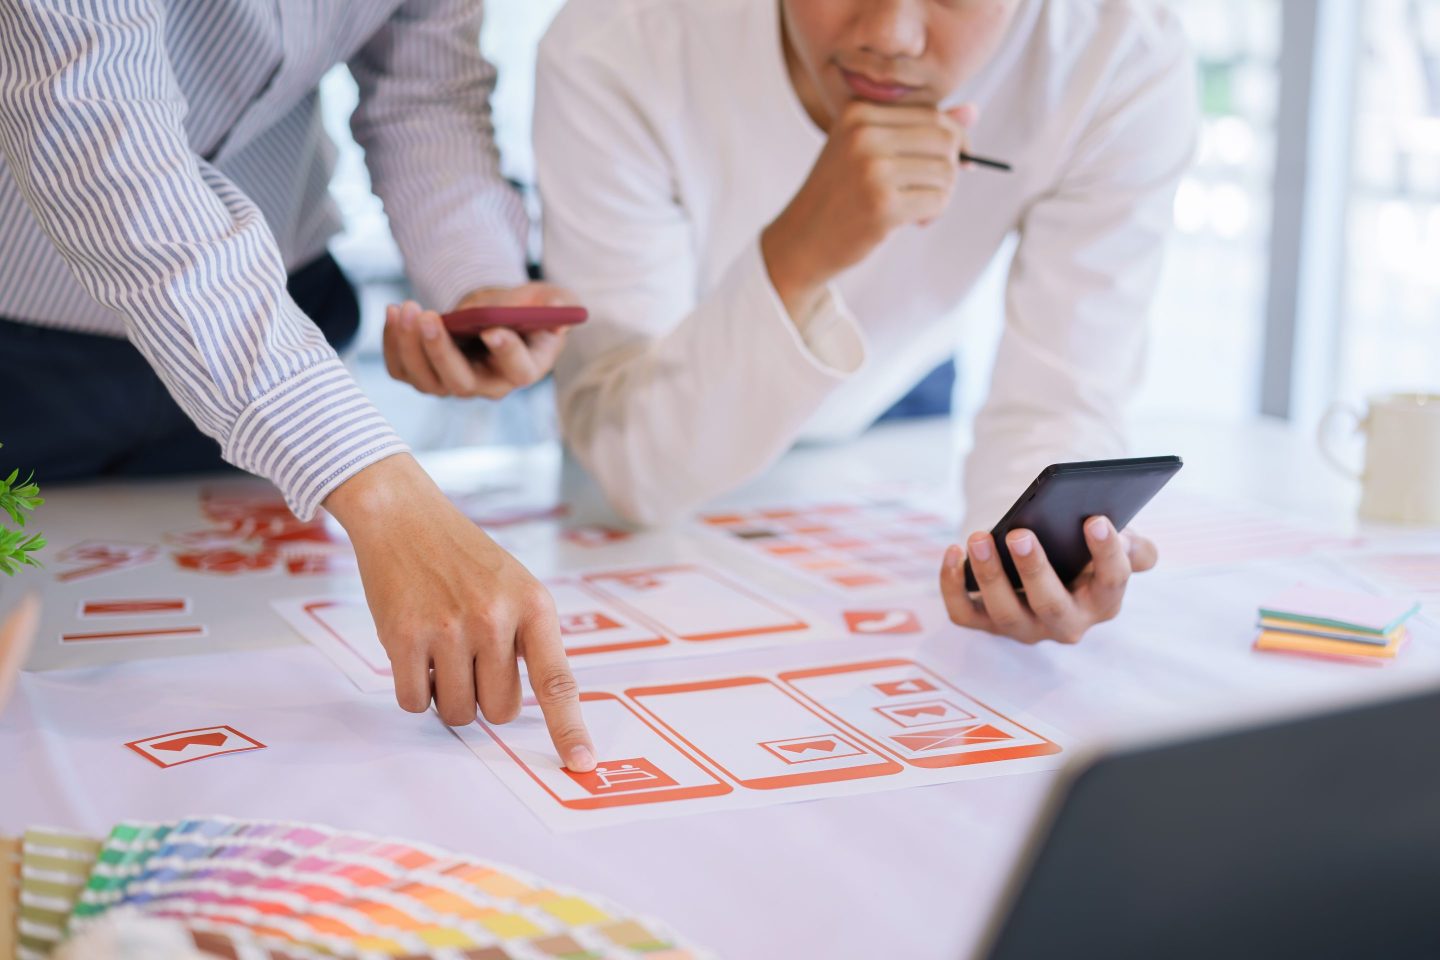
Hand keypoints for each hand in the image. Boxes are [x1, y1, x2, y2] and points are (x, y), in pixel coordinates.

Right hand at [323, 454, 595, 771]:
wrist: (405, 517)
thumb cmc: (466, 558)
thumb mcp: (517, 586)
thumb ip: (531, 639)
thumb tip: (532, 708)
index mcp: (534, 606)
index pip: (557, 681)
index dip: (569, 728)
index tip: (583, 764)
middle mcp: (495, 618)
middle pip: (501, 710)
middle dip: (486, 697)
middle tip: (472, 658)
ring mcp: (449, 629)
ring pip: (458, 712)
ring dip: (449, 696)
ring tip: (443, 651)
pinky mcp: (405, 637)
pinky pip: (415, 702)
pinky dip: (415, 691)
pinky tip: (415, 653)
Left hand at [382, 282, 576, 398]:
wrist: (493, 312)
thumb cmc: (524, 308)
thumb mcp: (549, 299)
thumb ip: (558, 303)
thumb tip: (557, 313)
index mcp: (524, 368)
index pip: (518, 370)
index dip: (506, 352)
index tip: (492, 329)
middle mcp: (488, 385)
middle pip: (461, 382)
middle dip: (440, 350)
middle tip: (428, 317)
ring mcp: (454, 384)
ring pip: (426, 380)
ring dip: (409, 345)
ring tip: (406, 308)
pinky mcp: (427, 375)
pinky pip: (403, 370)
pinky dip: (393, 343)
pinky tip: (394, 313)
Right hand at [761, 101, 975, 317]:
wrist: (801, 240)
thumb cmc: (839, 195)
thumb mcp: (868, 150)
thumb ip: (917, 128)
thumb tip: (974, 111)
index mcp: (858, 113)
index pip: (933, 114)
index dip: (953, 141)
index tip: (950, 165)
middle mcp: (864, 135)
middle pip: (946, 139)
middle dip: (950, 167)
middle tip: (930, 190)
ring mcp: (872, 170)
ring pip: (946, 171)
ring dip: (941, 195)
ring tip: (917, 208)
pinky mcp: (882, 205)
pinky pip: (938, 200)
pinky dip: (934, 213)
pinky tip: (913, 221)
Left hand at [939, 517, 1158, 644]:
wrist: (1050, 567)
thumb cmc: (1082, 552)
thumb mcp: (1114, 546)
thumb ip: (1130, 544)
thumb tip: (1123, 532)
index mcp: (1103, 601)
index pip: (1111, 581)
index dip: (1105, 553)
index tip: (1094, 518)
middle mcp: (1066, 623)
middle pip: (1051, 606)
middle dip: (1035, 571)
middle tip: (1020, 534)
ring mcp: (1024, 627)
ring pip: (1004, 612)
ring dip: (990, 576)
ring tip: (979, 538)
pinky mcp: (986, 623)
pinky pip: (964, 613)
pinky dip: (952, 585)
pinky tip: (953, 550)